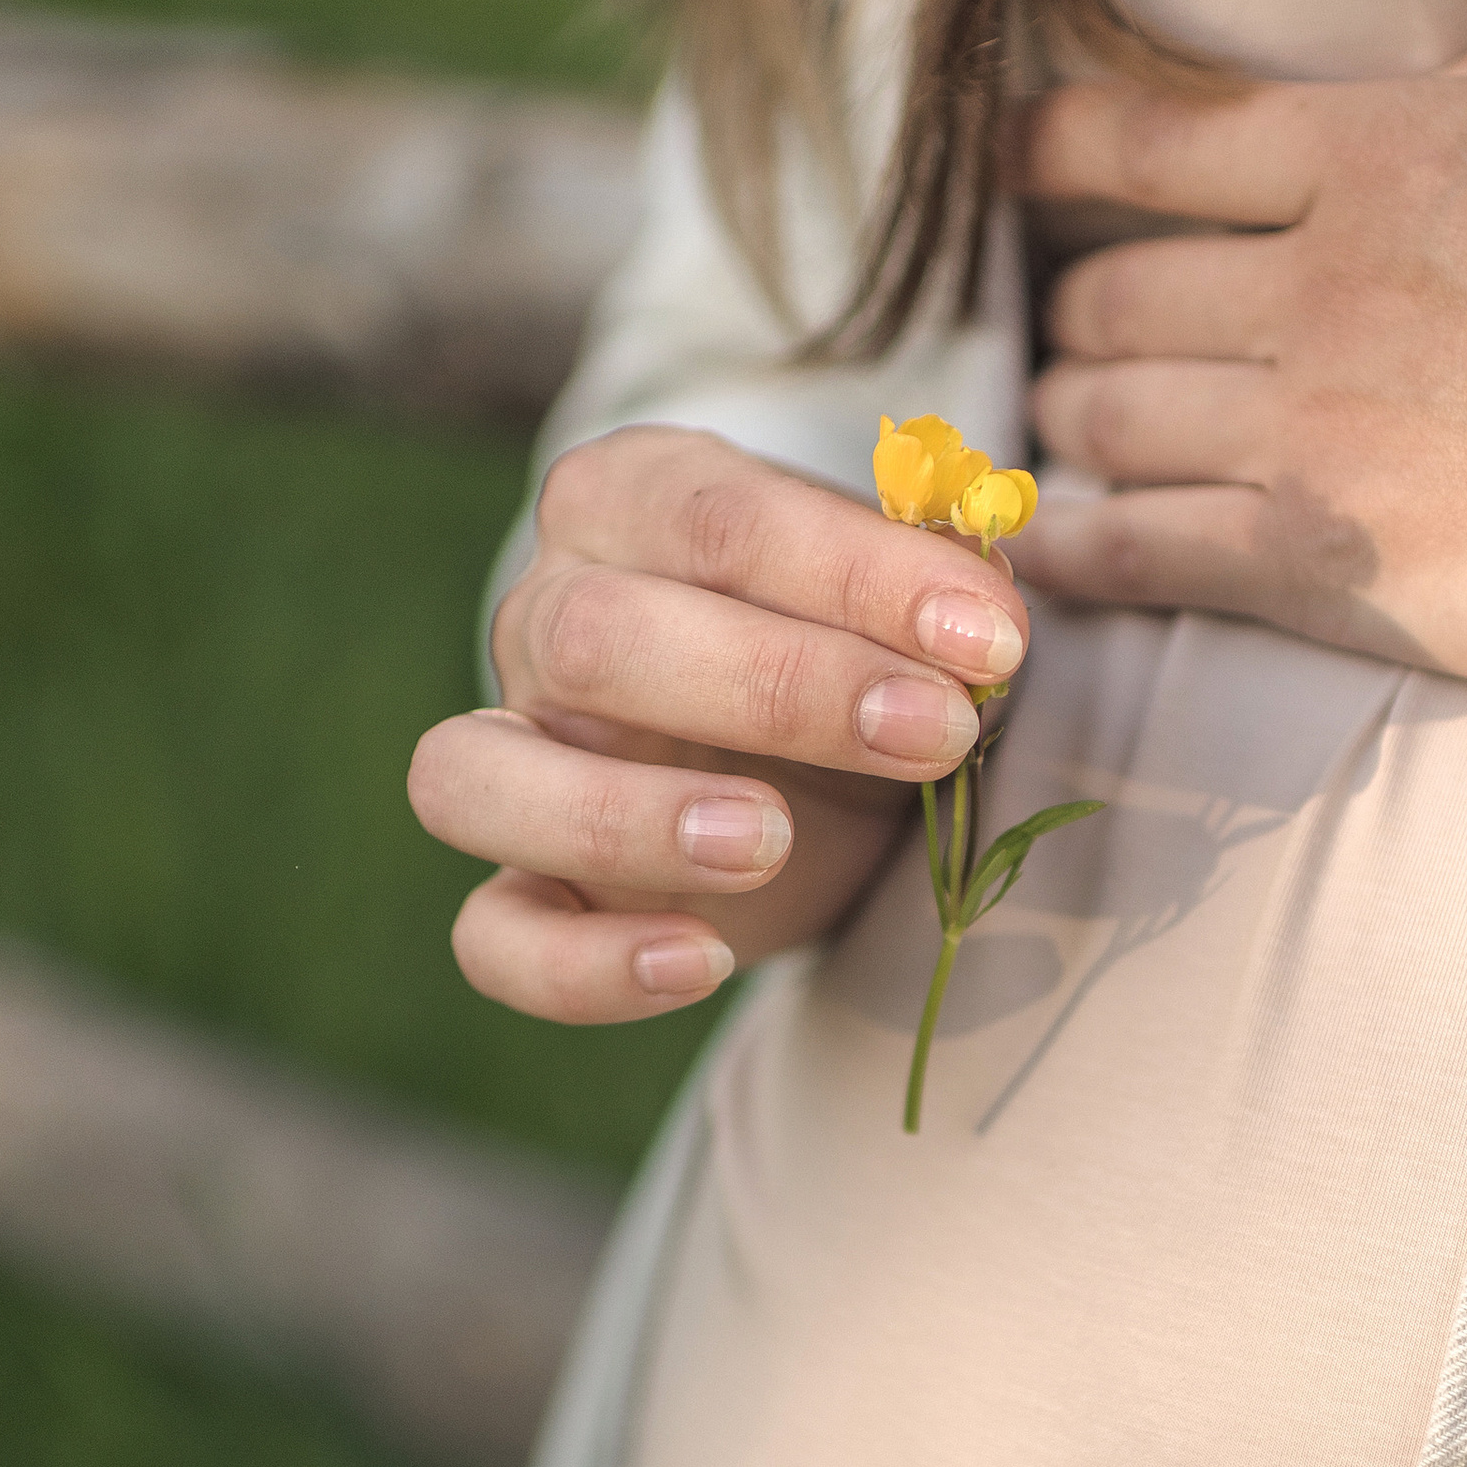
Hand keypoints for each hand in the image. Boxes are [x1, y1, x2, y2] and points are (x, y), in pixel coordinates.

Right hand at [411, 425, 1030, 1021]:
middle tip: (933, 732)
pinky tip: (700, 962)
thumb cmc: (856, 647)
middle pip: (596, 635)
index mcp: (631, 501)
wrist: (822, 768)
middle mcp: (543, 617)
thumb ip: (938, 582)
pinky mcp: (522, 891)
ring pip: (478, 776)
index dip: (858, 576)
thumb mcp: (904, 599)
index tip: (988, 635)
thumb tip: (984, 599)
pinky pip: (492, 939)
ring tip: (767, 840)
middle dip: (779, 684)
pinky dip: (582, 965)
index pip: (720, 516)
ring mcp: (510, 757)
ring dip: (626, 815)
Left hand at [1011, 43, 1466, 702]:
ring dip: (1072, 418)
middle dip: (1076, 308)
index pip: (1157, 139)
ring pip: (1109, 413)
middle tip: (1068, 328)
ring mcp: (1309, 428)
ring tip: (1067, 425)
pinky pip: (1142, 550)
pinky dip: (1074, 545)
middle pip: (1114, 289)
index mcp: (1382, 152)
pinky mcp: (1323, 562)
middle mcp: (1315, 283)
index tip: (1015, 165)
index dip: (1059, 152)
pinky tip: (1037, 548)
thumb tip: (1432, 93)